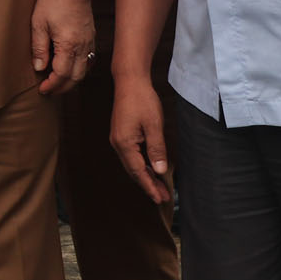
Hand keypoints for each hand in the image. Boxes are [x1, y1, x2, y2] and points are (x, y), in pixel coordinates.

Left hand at [30, 0, 93, 94]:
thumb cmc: (52, 2)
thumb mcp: (38, 24)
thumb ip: (39, 48)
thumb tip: (39, 68)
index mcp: (68, 44)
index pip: (62, 74)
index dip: (52, 85)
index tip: (42, 89)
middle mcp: (82, 46)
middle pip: (76, 77)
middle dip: (62, 88)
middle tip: (49, 90)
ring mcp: (89, 42)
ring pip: (85, 71)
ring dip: (72, 80)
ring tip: (58, 82)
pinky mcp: (92, 38)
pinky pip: (89, 60)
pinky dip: (80, 70)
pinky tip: (70, 69)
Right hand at [111, 76, 172, 202]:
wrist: (129, 81)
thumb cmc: (142, 99)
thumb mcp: (154, 125)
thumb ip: (157, 149)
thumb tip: (160, 170)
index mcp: (124, 143)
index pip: (138, 171)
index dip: (150, 186)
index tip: (160, 198)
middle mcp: (118, 144)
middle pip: (133, 171)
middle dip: (148, 185)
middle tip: (162, 197)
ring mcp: (118, 139)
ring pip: (132, 164)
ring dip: (145, 175)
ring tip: (159, 186)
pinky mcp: (121, 134)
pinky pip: (131, 155)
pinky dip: (142, 164)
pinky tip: (151, 168)